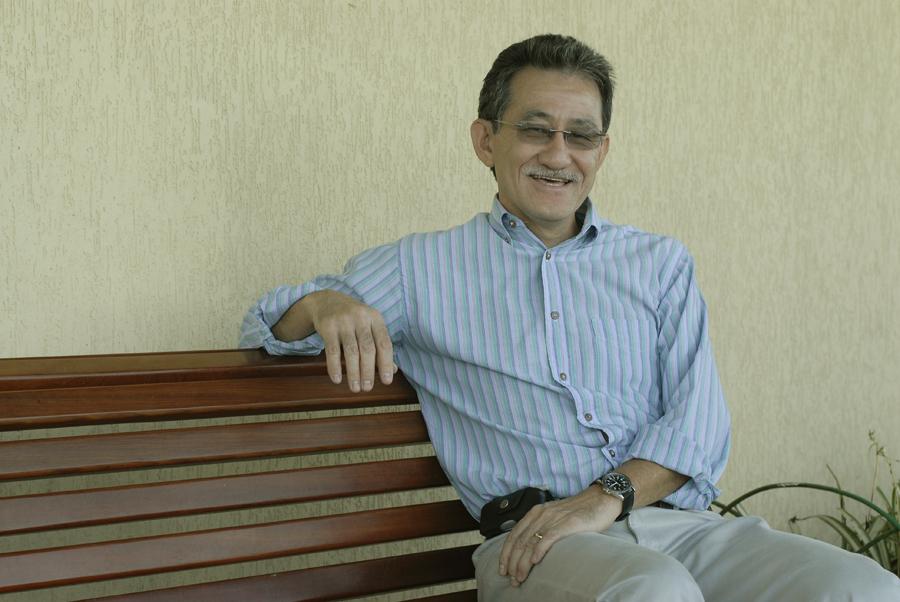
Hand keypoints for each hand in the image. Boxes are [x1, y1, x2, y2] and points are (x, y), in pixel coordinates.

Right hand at [303, 291, 396, 392]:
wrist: (326, 301)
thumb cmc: (354, 319)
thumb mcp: (369, 326)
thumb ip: (380, 346)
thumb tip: (394, 370)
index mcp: (375, 318)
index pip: (384, 343)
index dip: (386, 363)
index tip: (387, 381)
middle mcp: (361, 318)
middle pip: (367, 349)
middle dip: (368, 371)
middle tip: (368, 388)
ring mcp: (343, 321)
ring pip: (351, 351)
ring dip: (353, 373)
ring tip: (355, 388)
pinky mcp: (327, 326)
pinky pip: (332, 350)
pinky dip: (335, 367)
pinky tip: (337, 379)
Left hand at [498, 486, 620, 586]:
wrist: (601, 499)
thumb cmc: (580, 511)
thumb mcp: (555, 516)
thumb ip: (543, 527)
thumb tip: (530, 549)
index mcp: (536, 512)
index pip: (514, 535)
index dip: (506, 553)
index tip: (503, 569)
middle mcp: (541, 514)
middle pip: (520, 541)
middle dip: (512, 562)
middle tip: (511, 579)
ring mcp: (554, 518)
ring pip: (531, 542)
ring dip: (523, 562)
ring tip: (520, 577)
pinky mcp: (567, 523)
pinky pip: (549, 537)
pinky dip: (539, 550)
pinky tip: (535, 561)